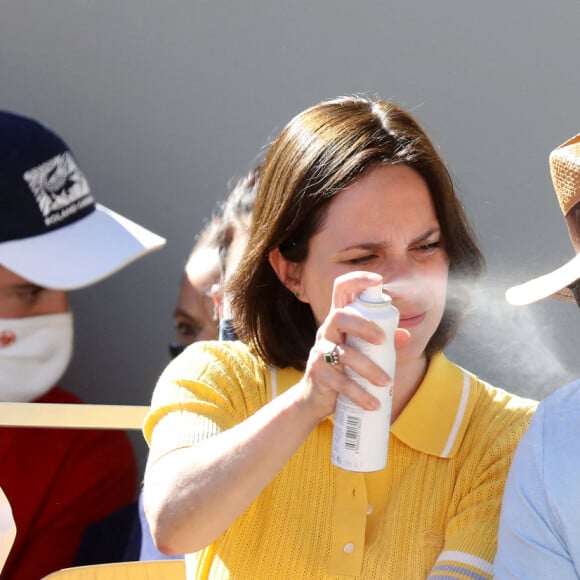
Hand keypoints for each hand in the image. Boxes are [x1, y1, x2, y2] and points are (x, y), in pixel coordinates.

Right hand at [298, 271, 408, 420]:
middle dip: (363, 325)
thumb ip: (384, 343)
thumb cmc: (344, 368)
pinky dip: (359, 394)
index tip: (376, 281)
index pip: (341, 290)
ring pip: (343, 353)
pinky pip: (339, 382)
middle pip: (339, 316)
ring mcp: (320, 351)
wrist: (316, 399)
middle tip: (383, 340)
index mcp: (340, 320)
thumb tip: (405, 335)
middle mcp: (327, 331)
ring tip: (386, 382)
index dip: (356, 280)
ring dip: (368, 368)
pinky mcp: (318, 374)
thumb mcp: (364, 352)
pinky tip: (372, 403)